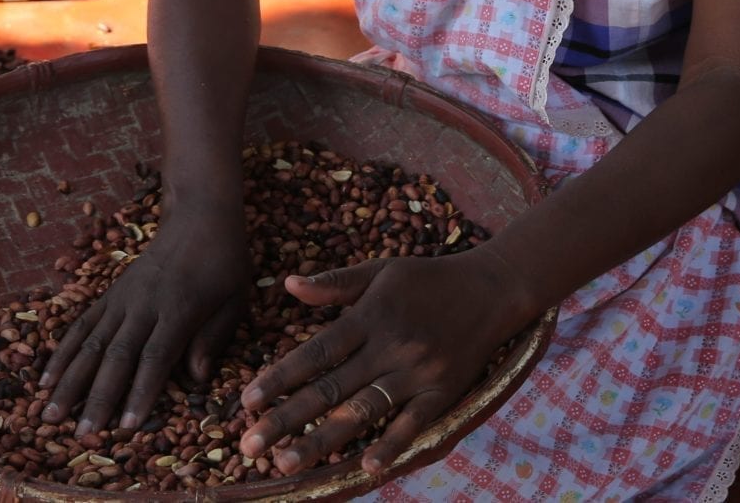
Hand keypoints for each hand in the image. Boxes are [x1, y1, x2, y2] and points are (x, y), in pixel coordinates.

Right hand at [38, 207, 249, 434]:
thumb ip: (214, 338)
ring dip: (68, 380)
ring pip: (90, 343)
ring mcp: (123, 298)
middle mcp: (145, 305)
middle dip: (97, 397)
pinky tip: (44, 378)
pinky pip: (81, 325)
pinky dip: (62, 352)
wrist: (199, 216)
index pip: (155, 357)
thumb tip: (197, 380)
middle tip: (80, 434)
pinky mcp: (110, 294)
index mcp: (180, 309)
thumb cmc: (225, 263)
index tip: (124, 427)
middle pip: (116, 356)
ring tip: (49, 414)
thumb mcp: (235, 300)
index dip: (139, 393)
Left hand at [238, 250, 535, 477]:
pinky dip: (390, 446)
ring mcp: (416, 372)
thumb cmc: (429, 279)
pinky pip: (412, 424)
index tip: (246, 401)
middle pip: (329, 388)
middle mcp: (389, 346)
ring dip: (322, 439)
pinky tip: (365, 468)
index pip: (315, 352)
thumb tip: (287, 284)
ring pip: (362, 411)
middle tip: (248, 445)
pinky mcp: (443, 391)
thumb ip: (334, 282)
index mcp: (369, 316)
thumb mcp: (380, 271)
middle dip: (286, 418)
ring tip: (286, 462)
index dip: (279, 377)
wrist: (493, 288)